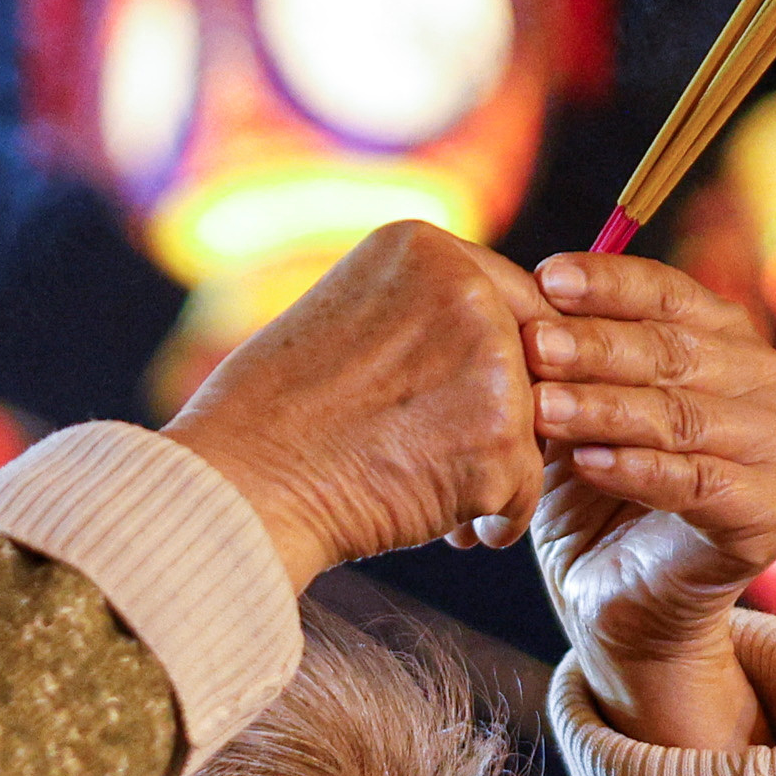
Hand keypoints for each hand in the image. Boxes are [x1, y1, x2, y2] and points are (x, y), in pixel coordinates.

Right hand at [160, 220, 549, 582]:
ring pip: (535, 426)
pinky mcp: (498, 442)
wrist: (241, 486)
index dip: (496, 361)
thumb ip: (422, 311)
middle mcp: (466, 291)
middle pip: (535, 361)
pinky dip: (497, 517)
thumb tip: (499, 341)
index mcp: (422, 246)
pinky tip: (453, 529)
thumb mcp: (345, 315)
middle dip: (508, 415)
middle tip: (456, 458)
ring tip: (442, 500)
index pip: (509, 299)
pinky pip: (526, 487)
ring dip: (499, 469)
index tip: (463, 404)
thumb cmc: (268, 416)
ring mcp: (488, 364)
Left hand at [521, 253, 775, 756]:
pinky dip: (639, 471)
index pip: (671, 295)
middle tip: (532, 343)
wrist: (623, 602)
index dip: (608, 284)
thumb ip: (570, 359)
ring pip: (682, 418)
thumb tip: (518, 293)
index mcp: (727, 342)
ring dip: (607, 408)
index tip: (543, 277)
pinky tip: (587, 464)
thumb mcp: (577, 415)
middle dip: (596, 346)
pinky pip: (698, 484)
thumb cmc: (595, 495)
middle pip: (675, 353)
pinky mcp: (771, 514)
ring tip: (542, 406)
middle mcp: (766, 385)